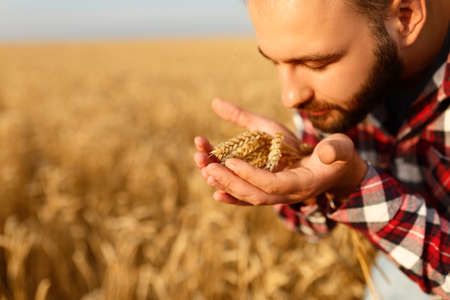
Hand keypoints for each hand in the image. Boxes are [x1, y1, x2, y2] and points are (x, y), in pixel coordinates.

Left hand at [194, 99, 367, 205]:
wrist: (337, 174)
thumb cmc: (339, 157)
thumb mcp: (341, 148)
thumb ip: (336, 149)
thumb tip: (325, 150)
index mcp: (303, 184)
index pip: (273, 185)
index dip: (251, 175)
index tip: (230, 161)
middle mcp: (287, 195)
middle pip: (253, 195)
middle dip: (229, 181)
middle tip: (207, 166)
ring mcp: (277, 195)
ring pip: (247, 196)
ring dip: (224, 183)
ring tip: (203, 168)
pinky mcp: (271, 191)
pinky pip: (248, 197)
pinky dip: (231, 195)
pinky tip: (214, 190)